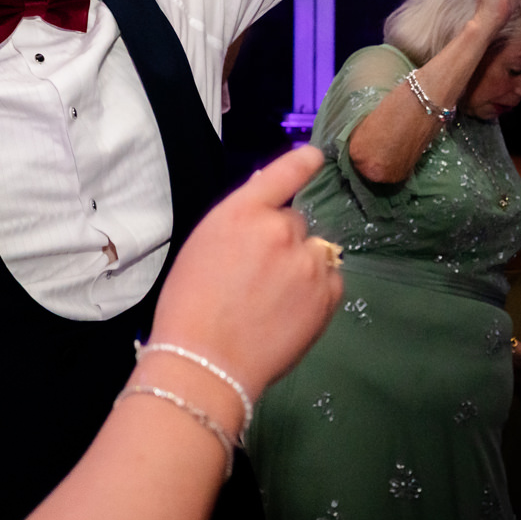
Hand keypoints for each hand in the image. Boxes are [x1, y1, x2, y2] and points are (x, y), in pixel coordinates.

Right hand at [147, 145, 342, 400]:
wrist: (205, 362)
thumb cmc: (189, 307)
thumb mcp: (202, 248)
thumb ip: (237, 225)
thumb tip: (265, 214)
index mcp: (240, 212)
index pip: (281, 175)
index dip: (300, 163)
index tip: (314, 157)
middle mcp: (279, 228)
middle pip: (294, 221)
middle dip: (282, 240)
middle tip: (260, 275)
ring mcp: (307, 261)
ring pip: (315, 250)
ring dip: (302, 264)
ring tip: (276, 298)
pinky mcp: (328, 294)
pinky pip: (331, 279)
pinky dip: (317, 290)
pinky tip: (291, 311)